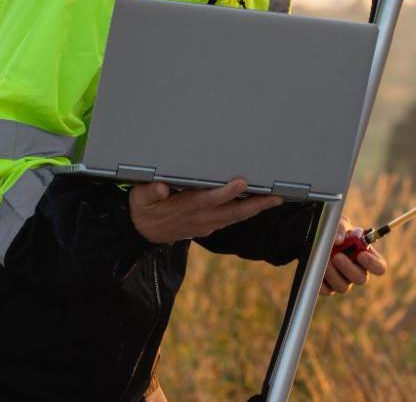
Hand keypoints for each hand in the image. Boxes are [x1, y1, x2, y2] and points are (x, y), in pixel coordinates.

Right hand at [128, 178, 282, 244]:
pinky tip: (258, 206)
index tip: (241, 182)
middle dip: (255, 204)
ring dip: (255, 209)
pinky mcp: (208, 226)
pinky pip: (231, 220)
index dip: (225, 192)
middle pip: (231, 212)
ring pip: (235, 217)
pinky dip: (246, 214)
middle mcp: (199, 217)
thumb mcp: (140, 198)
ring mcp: (206, 224)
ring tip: (274, 199)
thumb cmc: (144, 209)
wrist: (143, 232)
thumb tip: (161, 187)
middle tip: (275, 197)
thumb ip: (150, 192)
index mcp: (184, 207)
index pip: (208, 199)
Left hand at [322, 221, 387, 294]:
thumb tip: (340, 240)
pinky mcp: (328, 287)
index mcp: (366, 256)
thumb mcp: (338, 223)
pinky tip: (317, 265)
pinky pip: (327, 290)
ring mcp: (343, 281)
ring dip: (332, 272)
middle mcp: (357, 271)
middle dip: (349, 268)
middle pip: (361, 279)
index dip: (373, 264)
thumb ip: (341, 227)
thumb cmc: (334, 231)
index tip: (361, 254)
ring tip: (324, 258)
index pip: (379, 267)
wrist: (316, 237)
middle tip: (337, 256)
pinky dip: (321, 278)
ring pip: (343, 286)